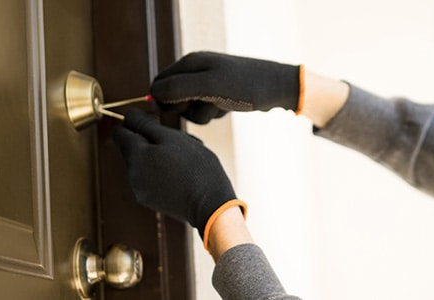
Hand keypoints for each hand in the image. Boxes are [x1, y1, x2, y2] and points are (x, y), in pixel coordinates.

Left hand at [113, 108, 234, 235]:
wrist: (210, 204)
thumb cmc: (196, 168)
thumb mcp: (174, 138)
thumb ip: (147, 125)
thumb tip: (128, 116)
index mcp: (136, 155)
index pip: (120, 131)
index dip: (136, 123)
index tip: (155, 123)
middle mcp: (131, 173)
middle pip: (132, 147)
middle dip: (150, 141)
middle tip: (178, 145)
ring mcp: (138, 188)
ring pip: (141, 162)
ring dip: (156, 157)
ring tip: (182, 162)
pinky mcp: (148, 200)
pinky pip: (148, 178)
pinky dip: (159, 172)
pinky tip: (180, 175)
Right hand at [151, 51, 300, 123]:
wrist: (279, 88)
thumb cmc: (246, 86)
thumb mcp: (210, 88)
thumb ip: (179, 89)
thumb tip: (154, 95)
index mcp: (190, 63)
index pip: (158, 85)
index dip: (164, 102)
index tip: (183, 109)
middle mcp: (197, 70)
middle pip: (172, 98)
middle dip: (186, 109)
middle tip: (206, 106)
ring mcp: (208, 82)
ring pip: (189, 107)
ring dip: (202, 114)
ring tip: (221, 106)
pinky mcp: (219, 93)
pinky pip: (204, 110)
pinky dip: (214, 113)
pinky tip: (228, 108)